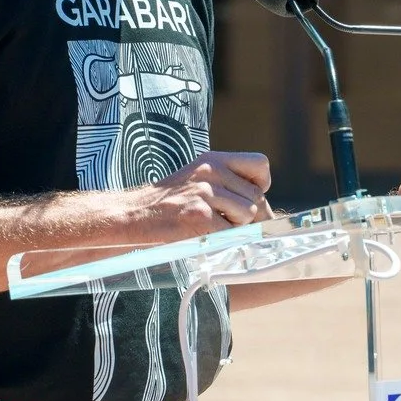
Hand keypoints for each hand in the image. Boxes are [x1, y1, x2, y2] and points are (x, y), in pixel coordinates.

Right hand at [145, 151, 272, 235]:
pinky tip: (202, 234)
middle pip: (256, 197)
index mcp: (213, 160)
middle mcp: (211, 172)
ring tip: (210, 225)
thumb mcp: (198, 179)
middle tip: (221, 219)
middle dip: (247, 215)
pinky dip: (222, 240)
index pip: (260, 164)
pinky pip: (231, 233)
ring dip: (235, 228)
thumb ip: (229, 184)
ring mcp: (205, 194)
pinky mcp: (200, 217)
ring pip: (248, 215)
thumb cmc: (170, 202)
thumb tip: (265, 209)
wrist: (135, 215)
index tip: (245, 196)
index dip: (260, 184)